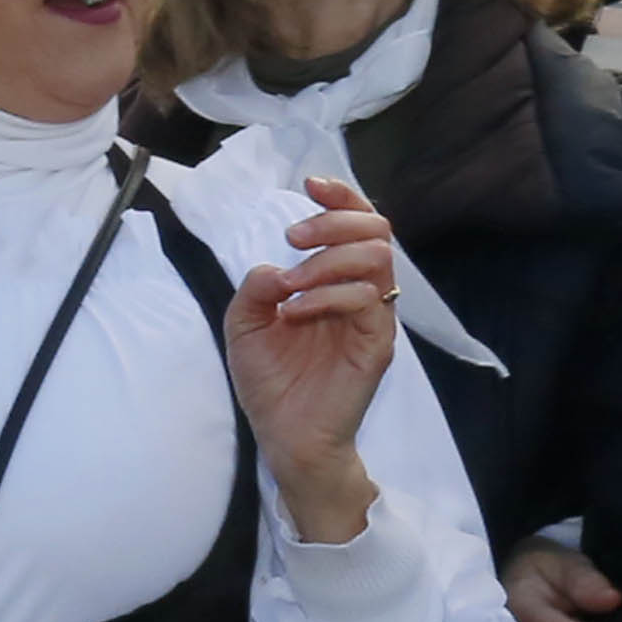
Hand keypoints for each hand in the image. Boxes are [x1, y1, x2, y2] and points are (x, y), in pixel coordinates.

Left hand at [225, 174, 399, 536]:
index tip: (310, 185)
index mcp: (335, 281)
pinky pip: (368, 301)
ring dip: (327, 260)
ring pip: (377, 259)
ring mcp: (372, 318)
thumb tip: (274, 264)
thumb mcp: (244, 325)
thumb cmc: (271, 382)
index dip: (341, 197)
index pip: (355, 225)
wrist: (285, 437)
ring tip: (290, 286)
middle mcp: (360, 294)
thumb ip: (255, 288)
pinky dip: (328, 296)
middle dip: (334, 221)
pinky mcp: (376, 345)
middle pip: (376, 230)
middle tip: (293, 236)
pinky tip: (296, 312)